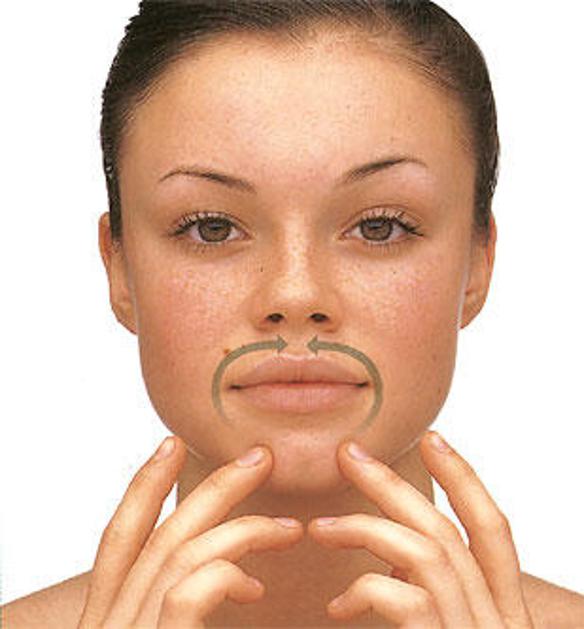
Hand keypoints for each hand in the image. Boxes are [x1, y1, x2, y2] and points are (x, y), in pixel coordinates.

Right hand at [78, 437, 302, 627]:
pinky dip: (226, 574)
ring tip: (288, 529)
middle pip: (159, 536)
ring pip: (180, 554)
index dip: (144, 486)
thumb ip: (182, 607)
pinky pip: (188, 591)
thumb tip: (234, 577)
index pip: (118, 541)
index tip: (173, 443)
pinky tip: (255, 588)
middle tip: (258, 457)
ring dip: (241, 529)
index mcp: (111, 619)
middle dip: (213, 488)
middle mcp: (109, 624)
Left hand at [308, 431, 533, 627]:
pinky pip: (403, 599)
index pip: (493, 532)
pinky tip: (337, 608)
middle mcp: (498, 621)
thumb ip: (430, 595)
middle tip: (350, 454)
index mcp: (502, 612)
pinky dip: (363, 591)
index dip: (465, 481)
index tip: (433, 439)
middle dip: (393, 485)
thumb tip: (393, 562)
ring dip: (365, 529)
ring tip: (320, 529)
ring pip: (425, 554)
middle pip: (446, 530)